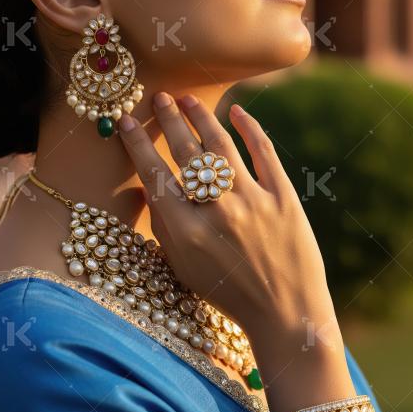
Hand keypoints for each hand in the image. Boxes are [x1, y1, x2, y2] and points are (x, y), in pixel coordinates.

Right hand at [118, 93, 339, 351]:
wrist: (286, 314)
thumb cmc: (227, 292)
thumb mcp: (183, 268)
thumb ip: (162, 227)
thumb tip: (145, 186)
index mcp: (187, 232)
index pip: (154, 175)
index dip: (138, 144)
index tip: (126, 121)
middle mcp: (217, 212)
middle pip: (186, 152)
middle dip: (169, 120)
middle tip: (159, 97)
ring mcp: (253, 201)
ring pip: (221, 145)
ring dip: (201, 116)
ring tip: (187, 99)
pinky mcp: (284, 198)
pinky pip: (264, 152)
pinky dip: (250, 127)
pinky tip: (236, 111)